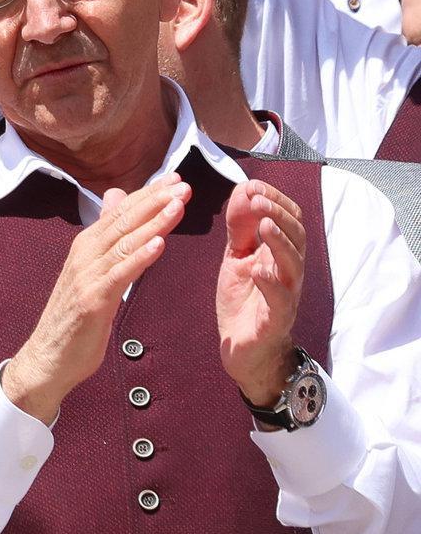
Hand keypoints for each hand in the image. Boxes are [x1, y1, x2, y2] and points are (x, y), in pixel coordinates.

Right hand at [0, 178, 188, 423]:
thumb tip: (115, 198)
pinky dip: (139, 258)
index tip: (175, 178)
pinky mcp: (92, 300)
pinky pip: (119, 275)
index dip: (147, 194)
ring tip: (178, 205)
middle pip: (122, 222)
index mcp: (85, 246)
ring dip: (153, 223)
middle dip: (154, 201)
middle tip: (183, 183)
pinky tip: (159, 244)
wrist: (49, 357)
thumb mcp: (92, 271)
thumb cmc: (74, 316)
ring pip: (124, 243)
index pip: (120, 212)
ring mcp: (86, 277)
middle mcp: (83, 255)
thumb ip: (107, 236)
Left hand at [215, 177, 307, 408]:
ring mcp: (286, 293)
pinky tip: (261, 270)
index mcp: (280, 253)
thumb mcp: (237, 256)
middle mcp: (289, 270)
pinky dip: (272, 282)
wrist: (244, 347)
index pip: (289, 219)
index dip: (275, 200)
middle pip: (296, 236)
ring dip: (280, 242)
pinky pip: (281, 298)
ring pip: (294, 263)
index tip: (253, 186)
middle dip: (278, 214)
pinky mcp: (277, 317)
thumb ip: (240, 227)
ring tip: (264, 226)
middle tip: (258, 199)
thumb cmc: (245, 299)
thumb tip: (244, 189)